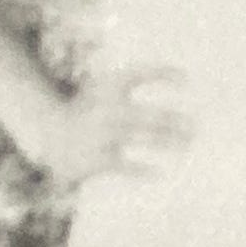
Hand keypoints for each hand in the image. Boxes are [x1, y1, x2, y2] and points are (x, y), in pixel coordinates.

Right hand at [32, 68, 193, 188]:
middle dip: (175, 121)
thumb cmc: (88, 109)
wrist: (49, 132)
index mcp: (109, 86)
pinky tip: (159, 173)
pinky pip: (127, 166)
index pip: (140, 74)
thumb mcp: (105, 89)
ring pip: (144, 138)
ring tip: (186, 143)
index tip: (185, 78)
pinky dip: (143, 170)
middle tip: (196, 127)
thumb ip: (133, 83)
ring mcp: (104, 135)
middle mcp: (107, 109)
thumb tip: (178, 76)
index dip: (163, 73)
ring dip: (169, 141)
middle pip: (150, 115)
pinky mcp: (99, 159)